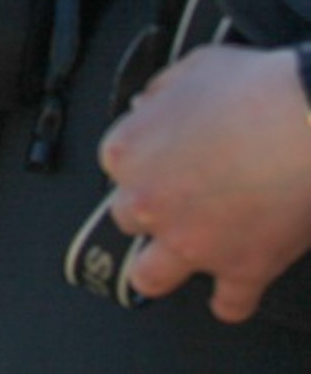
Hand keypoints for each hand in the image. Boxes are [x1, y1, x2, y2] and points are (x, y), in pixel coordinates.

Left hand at [102, 44, 310, 322]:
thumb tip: (146, 106)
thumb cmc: (257, 89)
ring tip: (174, 264)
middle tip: (179, 204)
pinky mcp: (242, 269)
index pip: (117, 169)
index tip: (163, 165)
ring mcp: (193, 242)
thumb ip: (160, 93)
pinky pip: (228, 305)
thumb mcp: (192, 69)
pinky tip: (231, 295)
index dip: (145, 167)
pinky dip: (231, 302)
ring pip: (151, 276)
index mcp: (128, 152)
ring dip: (161, 270)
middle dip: (151, 212)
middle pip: (129, 219)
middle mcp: (150, 203)